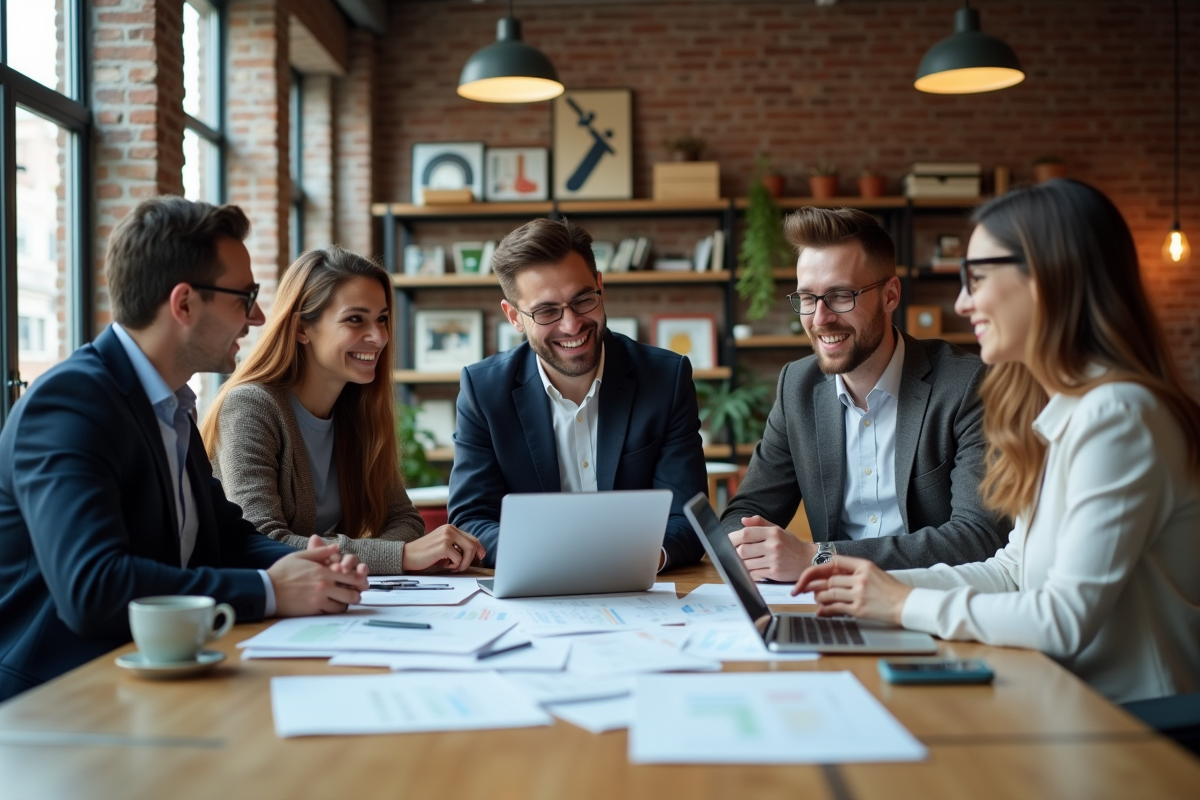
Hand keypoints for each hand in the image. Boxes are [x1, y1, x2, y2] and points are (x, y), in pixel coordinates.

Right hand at [267, 542, 369, 615]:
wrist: (267, 590)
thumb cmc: (282, 572)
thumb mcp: (300, 556)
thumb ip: (320, 551)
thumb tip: (336, 547)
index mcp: (323, 571)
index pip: (350, 576)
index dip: (358, 579)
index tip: (358, 580)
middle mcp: (324, 586)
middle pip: (351, 594)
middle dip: (355, 594)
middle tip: (353, 593)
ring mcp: (319, 600)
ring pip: (342, 606)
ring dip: (344, 604)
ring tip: (342, 600)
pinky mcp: (313, 610)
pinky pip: (330, 613)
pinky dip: (333, 610)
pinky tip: (330, 606)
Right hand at [401, 525, 485, 572]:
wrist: (407, 555)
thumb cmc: (425, 554)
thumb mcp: (443, 546)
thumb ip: (457, 546)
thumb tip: (477, 554)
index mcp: (450, 528)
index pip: (472, 538)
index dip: (479, 549)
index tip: (481, 557)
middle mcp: (450, 529)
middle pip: (473, 543)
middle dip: (472, 558)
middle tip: (462, 566)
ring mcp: (447, 536)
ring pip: (469, 551)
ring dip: (463, 563)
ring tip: (452, 566)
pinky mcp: (443, 546)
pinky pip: (459, 559)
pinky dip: (454, 566)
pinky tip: (443, 565)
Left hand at [727, 516, 816, 581]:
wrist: (809, 560)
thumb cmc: (791, 545)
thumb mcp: (778, 530)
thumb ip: (760, 523)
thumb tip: (743, 520)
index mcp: (773, 532)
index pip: (746, 534)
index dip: (732, 538)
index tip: (727, 541)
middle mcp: (773, 545)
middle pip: (742, 550)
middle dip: (735, 553)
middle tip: (734, 553)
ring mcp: (774, 560)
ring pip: (746, 564)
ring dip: (741, 564)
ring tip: (744, 561)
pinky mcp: (775, 573)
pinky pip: (754, 574)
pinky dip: (750, 573)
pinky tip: (753, 569)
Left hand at [793, 555, 912, 624]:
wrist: (907, 604)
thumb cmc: (891, 589)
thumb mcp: (874, 573)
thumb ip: (854, 573)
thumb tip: (830, 578)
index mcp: (864, 565)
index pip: (834, 562)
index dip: (818, 569)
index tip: (808, 576)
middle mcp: (860, 578)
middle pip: (829, 580)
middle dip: (813, 586)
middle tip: (802, 590)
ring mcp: (860, 594)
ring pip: (829, 594)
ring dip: (819, 598)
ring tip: (816, 600)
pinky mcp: (860, 609)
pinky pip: (836, 608)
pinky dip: (825, 610)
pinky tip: (821, 612)